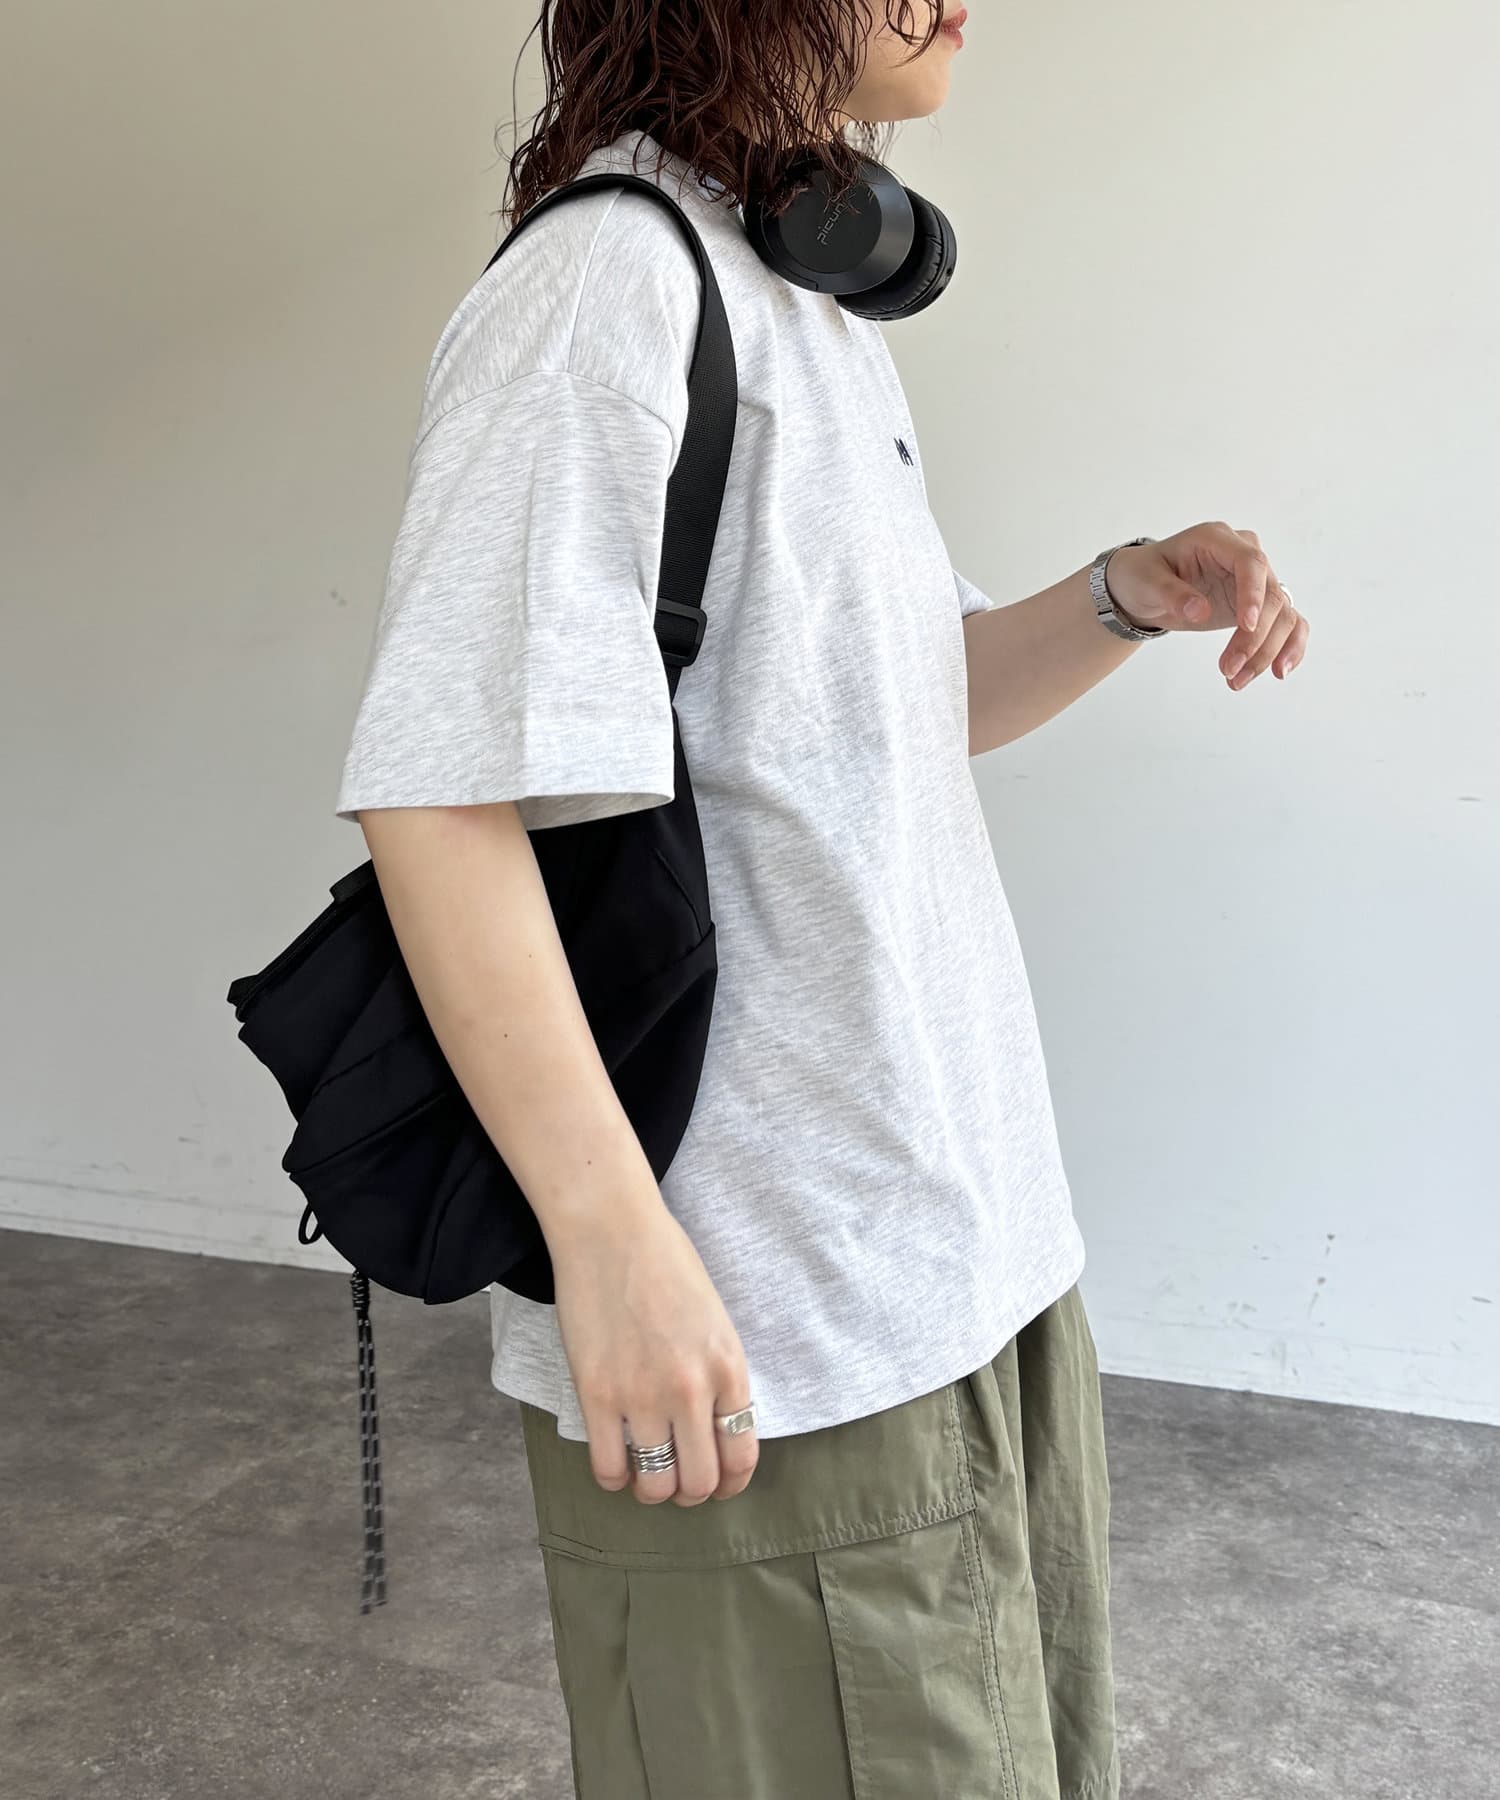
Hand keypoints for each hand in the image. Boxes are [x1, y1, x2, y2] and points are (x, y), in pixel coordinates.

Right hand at [549, 1188, 759, 1506]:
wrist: (611, 1230)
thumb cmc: (664, 1262)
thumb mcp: (714, 1320)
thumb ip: (718, 1374)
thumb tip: (714, 1426)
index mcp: (729, 1367)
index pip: (741, 1456)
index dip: (730, 1484)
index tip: (718, 1485)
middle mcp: (692, 1390)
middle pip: (700, 1481)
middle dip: (690, 1492)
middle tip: (677, 1480)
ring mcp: (643, 1395)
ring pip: (656, 1486)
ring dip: (652, 1490)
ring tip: (644, 1474)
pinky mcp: (598, 1395)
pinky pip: (608, 1468)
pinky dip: (614, 1477)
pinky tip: (614, 1462)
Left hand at [1104, 521, 1310, 689]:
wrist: (1145, 589)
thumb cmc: (1145, 576)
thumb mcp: (1147, 582)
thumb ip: (1172, 594)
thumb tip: (1200, 611)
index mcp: (1217, 540)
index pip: (1251, 562)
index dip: (1253, 594)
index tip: (1246, 626)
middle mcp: (1244, 556)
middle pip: (1271, 595)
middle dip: (1255, 638)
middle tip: (1229, 671)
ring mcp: (1256, 581)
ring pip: (1283, 614)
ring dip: (1268, 650)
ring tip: (1237, 680)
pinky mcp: (1260, 605)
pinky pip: (1288, 623)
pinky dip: (1288, 647)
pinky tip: (1279, 671)